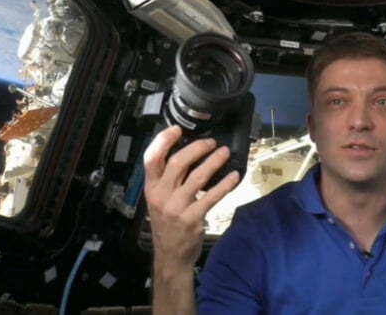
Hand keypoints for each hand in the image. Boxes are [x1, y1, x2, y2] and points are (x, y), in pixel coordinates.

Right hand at [143, 126, 240, 269]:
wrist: (170, 255)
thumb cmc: (166, 223)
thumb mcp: (158, 200)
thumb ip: (167, 180)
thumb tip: (187, 152)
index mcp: (151, 188)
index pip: (151, 159)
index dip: (163, 141)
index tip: (177, 129)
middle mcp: (161, 195)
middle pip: (178, 163)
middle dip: (197, 149)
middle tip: (211, 143)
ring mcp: (176, 207)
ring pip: (198, 177)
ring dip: (214, 162)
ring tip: (225, 153)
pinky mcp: (192, 218)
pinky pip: (212, 196)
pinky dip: (225, 184)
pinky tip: (234, 176)